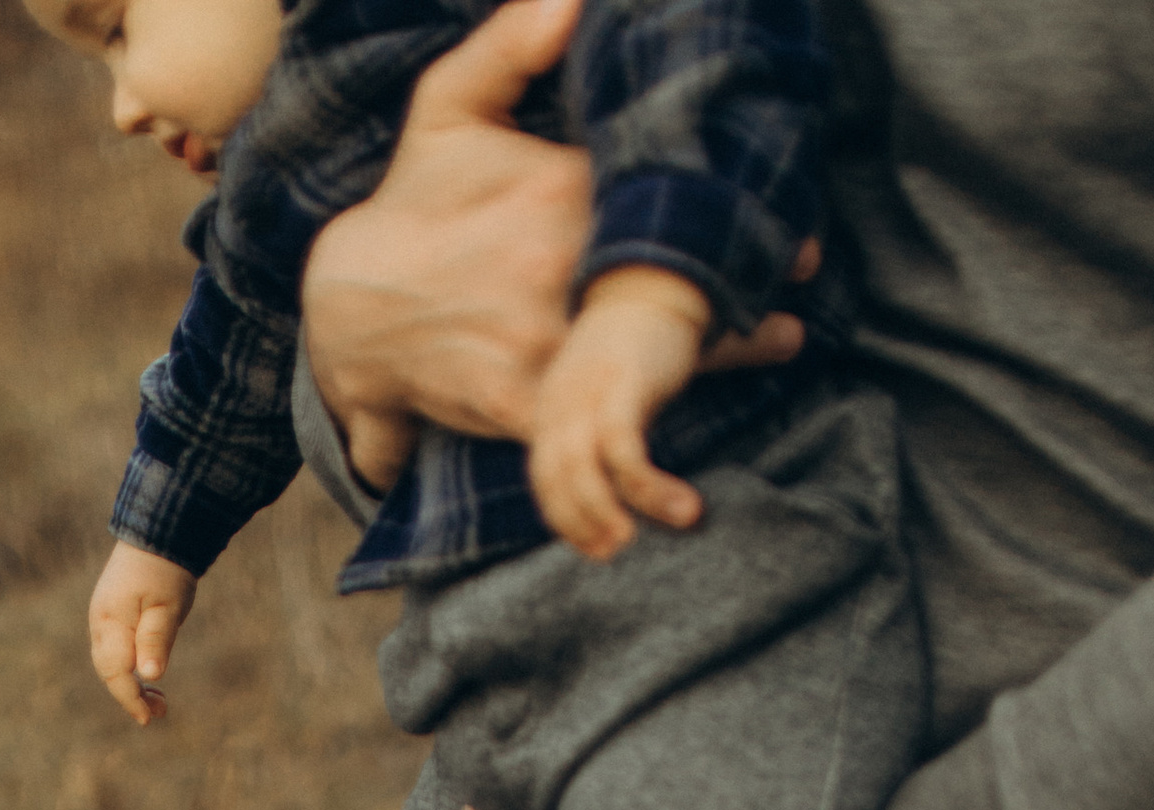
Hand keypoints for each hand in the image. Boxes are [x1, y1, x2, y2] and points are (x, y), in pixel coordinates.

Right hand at [89, 542, 197, 726]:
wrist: (158, 534)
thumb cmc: (165, 570)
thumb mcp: (167, 606)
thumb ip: (156, 640)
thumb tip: (148, 675)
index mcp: (110, 622)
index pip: (115, 672)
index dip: (130, 698)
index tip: (148, 718)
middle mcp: (100, 623)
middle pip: (109, 672)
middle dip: (131, 696)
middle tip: (160, 712)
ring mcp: (104, 619)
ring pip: (111, 664)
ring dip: (132, 685)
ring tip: (159, 701)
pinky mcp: (113, 616)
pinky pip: (116, 651)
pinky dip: (131, 669)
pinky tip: (149, 678)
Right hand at [301, 0, 817, 476]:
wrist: (348, 312)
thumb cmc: (412, 202)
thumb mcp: (448, 106)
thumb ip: (512, 43)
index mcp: (554, 190)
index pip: (659, 184)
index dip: (726, 192)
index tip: (780, 190)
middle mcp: (555, 268)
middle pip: (672, 272)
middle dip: (743, 269)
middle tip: (806, 264)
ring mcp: (542, 343)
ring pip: (651, 350)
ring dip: (725, 348)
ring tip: (783, 336)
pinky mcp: (525, 408)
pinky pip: (603, 421)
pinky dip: (656, 422)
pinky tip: (707, 408)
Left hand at [529, 268, 709, 557]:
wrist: (659, 275)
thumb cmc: (638, 340)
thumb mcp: (608, 388)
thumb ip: (603, 430)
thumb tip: (624, 479)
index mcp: (553, 405)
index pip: (544, 477)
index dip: (566, 519)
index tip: (596, 548)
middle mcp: (563, 403)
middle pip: (555, 482)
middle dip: (580, 526)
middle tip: (614, 555)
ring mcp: (588, 395)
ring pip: (583, 475)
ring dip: (608, 516)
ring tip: (639, 542)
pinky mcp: (622, 389)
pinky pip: (624, 456)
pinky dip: (648, 491)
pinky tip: (682, 508)